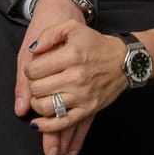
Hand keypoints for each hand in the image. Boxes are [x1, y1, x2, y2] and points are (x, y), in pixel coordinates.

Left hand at [15, 0, 126, 154]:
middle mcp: (76, 77)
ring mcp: (82, 96)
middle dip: (33, 85)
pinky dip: (46, 126)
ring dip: (37, 103)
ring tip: (41, 96)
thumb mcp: (72, 28)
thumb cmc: (97, 44)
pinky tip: (38, 123)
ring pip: (45, 107)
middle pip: (37, 88)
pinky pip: (62, 123)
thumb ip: (49, 35)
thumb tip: (32, 50)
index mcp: (71, 56)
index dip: (29, 69)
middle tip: (39, 81)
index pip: (34, 69)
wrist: (124, 61)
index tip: (34, 69)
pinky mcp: (88, 109)